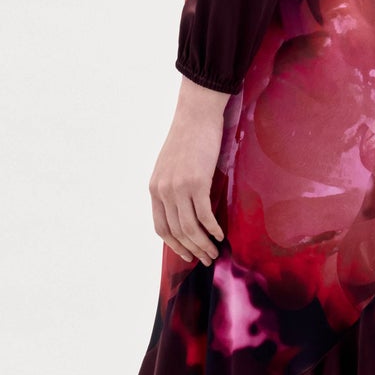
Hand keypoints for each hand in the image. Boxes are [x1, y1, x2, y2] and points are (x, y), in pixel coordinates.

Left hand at [150, 77, 229, 263]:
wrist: (196, 114)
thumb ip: (172, 188)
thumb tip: (184, 211)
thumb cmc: (188, 138)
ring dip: (204, 244)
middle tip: (207, 259)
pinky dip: (212, 229)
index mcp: (154, 189)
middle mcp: (163, 191)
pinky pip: (204, 215)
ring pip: (190, 227)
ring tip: (215, 252)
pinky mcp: (197, 182)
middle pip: (176, 232)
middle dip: (192, 250)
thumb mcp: (171, 166)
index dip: (175, 245)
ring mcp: (179, 187)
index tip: (187, 255)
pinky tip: (220, 235)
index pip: (161, 227)